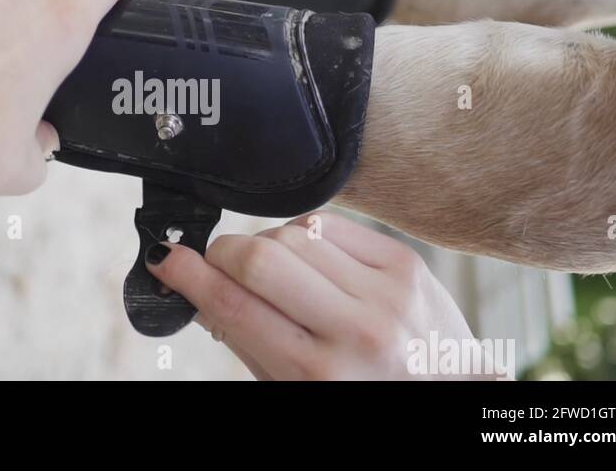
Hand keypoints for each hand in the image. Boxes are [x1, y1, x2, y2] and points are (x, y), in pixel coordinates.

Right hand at [146, 211, 509, 379]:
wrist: (449, 393)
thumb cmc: (360, 392)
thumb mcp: (293, 386)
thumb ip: (246, 338)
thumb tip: (200, 286)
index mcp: (316, 375)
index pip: (234, 306)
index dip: (189, 274)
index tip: (167, 257)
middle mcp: (353, 332)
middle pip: (259, 258)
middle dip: (224, 252)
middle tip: (217, 261)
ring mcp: (384, 293)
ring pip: (292, 233)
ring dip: (266, 244)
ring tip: (275, 270)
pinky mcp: (404, 262)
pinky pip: (329, 223)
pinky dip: (304, 234)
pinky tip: (310, 258)